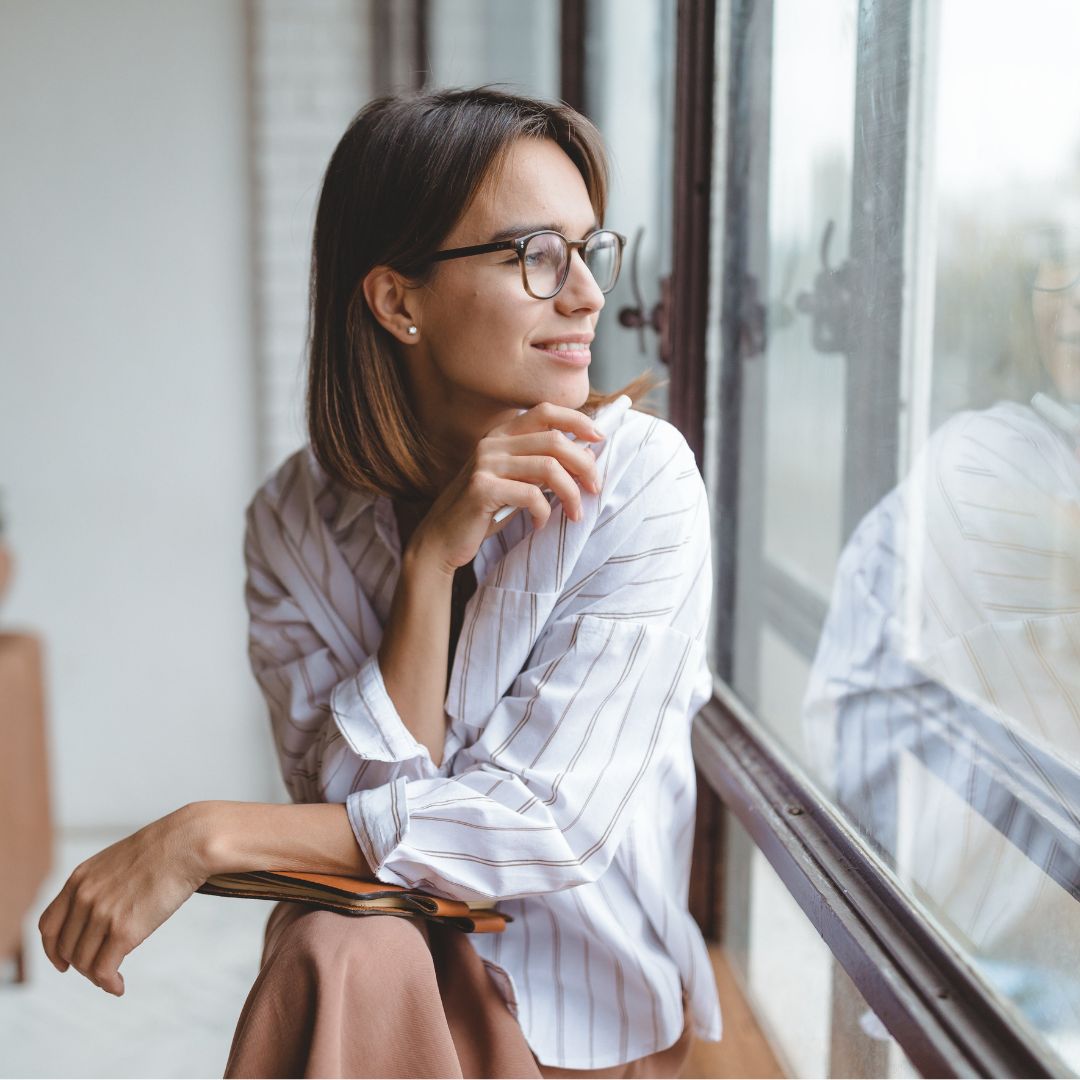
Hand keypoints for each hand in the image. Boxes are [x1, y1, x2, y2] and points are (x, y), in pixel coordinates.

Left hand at [38, 803, 210, 996]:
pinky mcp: (123, 930)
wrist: (187, 843)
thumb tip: (104, 909)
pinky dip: (108, 984)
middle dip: (81, 965)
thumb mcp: (118, 861)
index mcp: (80, 879)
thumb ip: (101, 885)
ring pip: (84, 962)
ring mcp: (102, 914)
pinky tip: (119, 986)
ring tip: (113, 979)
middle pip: (66, 948)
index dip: (52, 950)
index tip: (63, 963)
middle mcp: (84, 897)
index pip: (48, 925)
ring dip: (97, 977)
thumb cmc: (164, 849)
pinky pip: (103, 970)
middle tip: (101, 970)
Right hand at [411, 402, 605, 572]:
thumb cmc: (484, 511)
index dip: (576, 420)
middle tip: (594, 489)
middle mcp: (492, 443)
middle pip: (554, 440)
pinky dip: (544, 513)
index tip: (598, 439)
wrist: (442, 539)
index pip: (544, 411)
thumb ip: (541, 465)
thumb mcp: (515, 481)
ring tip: (575, 513)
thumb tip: (586, 454)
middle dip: (584, 465)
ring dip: (570, 493)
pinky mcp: (482, 489)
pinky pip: (531, 495)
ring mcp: (485, 465)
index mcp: (501, 435)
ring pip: (548, 468)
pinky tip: (541, 524)